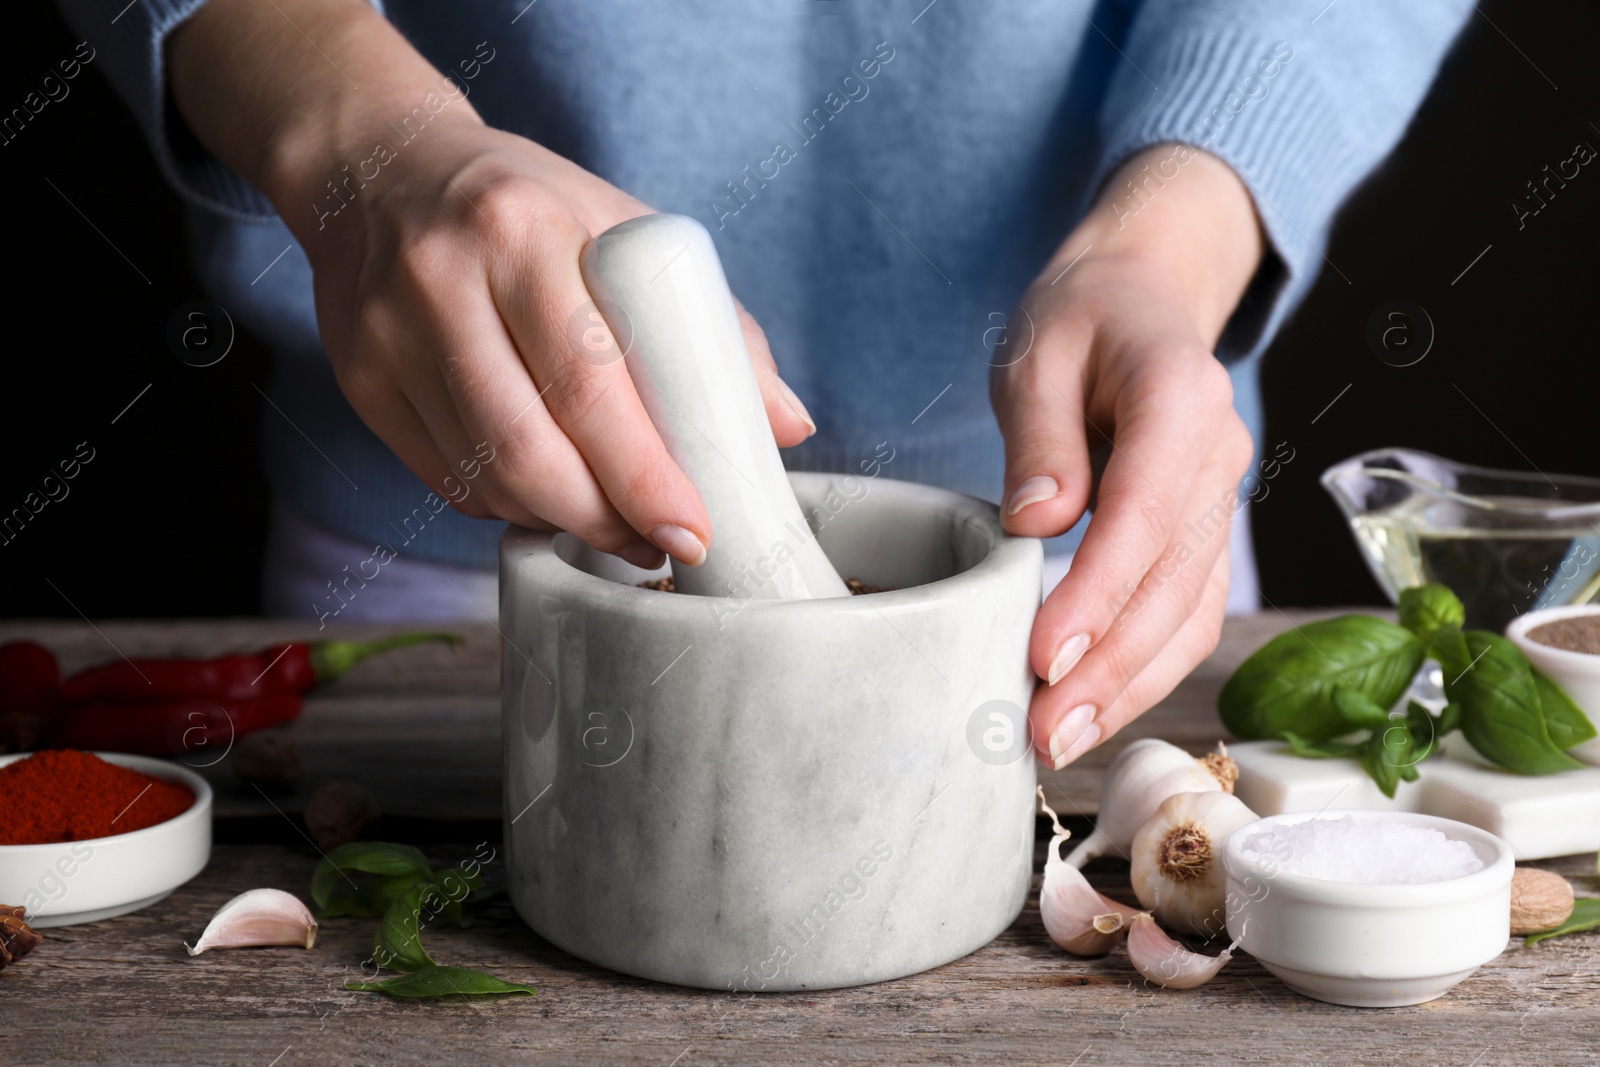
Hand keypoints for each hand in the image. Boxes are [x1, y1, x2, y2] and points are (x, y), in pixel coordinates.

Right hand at [171, 0, 814, 568]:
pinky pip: (447, 479)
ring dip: (562, 520)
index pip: (591, 379)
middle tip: (659, 547)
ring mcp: (387, 337)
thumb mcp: (623, 229)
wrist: (378, 172)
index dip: (645, 473)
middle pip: (530, 448)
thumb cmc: (526, 205)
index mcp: (522, 230)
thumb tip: (787, 425)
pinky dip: (509, 503)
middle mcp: (441, 282)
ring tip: (617, 526)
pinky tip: (550, 495)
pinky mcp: (361, 382)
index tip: (694, 527)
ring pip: (485, 476)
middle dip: (607, 519)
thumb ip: (713, 325)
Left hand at [990, 144, 1262, 768]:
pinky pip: (1188, 615)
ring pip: (1190, 612)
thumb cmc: (1081, 322)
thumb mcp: (1036, 353)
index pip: (1143, 511)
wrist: (1140, 301)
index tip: (1040, 655)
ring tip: (1058, 742)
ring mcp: (1221, 502)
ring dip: (1129, 686)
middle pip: (1173, 580)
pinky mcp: (1204, 537)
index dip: (1096, 592)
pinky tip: (1094, 712)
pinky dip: (1145, 671)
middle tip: (1043, 731)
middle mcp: (1219, 457)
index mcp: (1180, 396)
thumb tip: (1036, 522)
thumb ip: (1039, 436)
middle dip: (1109, 666)